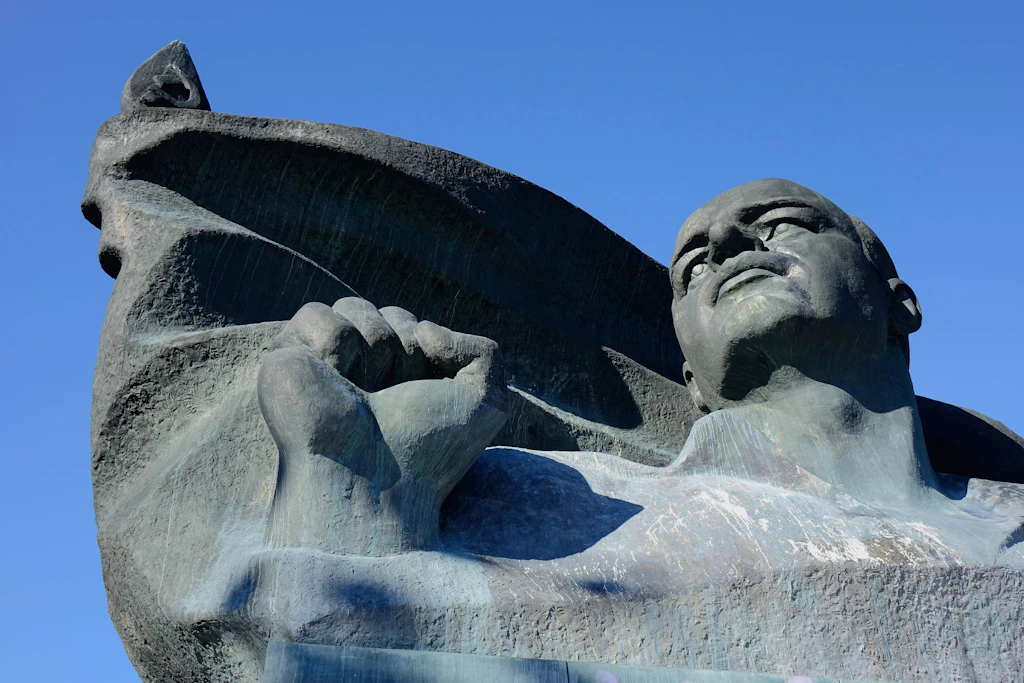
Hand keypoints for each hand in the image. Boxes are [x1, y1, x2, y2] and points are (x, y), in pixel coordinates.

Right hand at [257, 298, 508, 554]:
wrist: (372, 482)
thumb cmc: (429, 449)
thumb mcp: (487, 402)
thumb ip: (484, 350)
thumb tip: (425, 329)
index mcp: (401, 384)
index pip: (415, 325)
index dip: (426, 348)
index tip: (423, 393)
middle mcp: (360, 376)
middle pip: (388, 313)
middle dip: (400, 345)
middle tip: (392, 395)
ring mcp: (323, 368)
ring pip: (352, 306)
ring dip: (371, 342)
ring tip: (363, 390)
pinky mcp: (287, 361)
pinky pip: (315, 312)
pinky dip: (332, 339)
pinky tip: (333, 376)